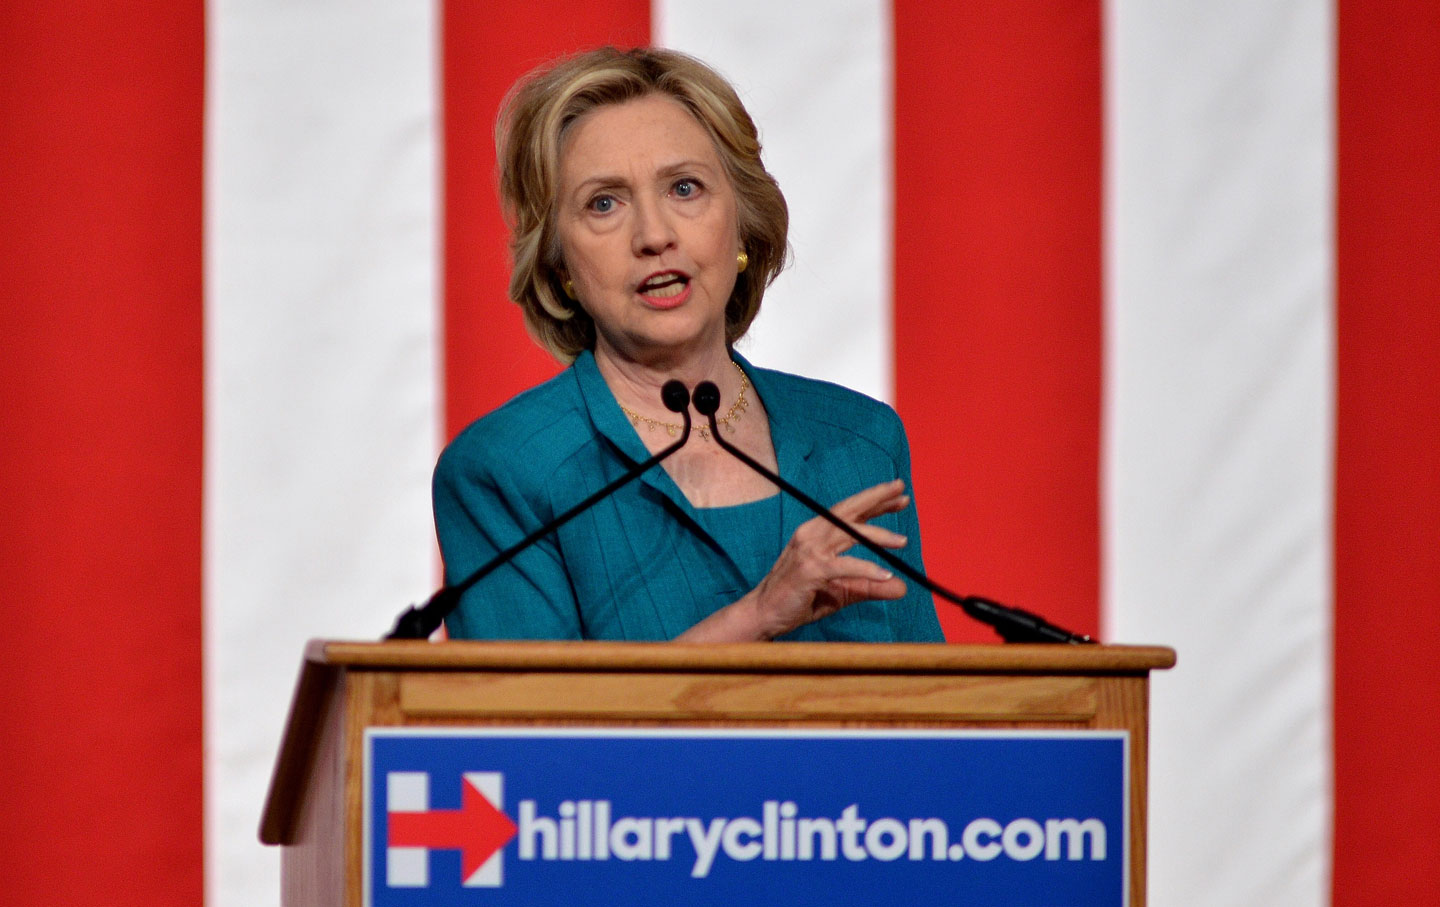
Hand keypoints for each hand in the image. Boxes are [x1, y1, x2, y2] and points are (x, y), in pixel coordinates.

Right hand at [743, 479, 909, 638]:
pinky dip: (866, 569)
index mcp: (815, 533)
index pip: (848, 512)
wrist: (765, 614)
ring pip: (849, 534)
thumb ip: (869, 586)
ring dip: (877, 535)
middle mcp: (811, 534)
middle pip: (848, 510)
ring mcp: (808, 551)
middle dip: (876, 498)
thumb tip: (903, 587)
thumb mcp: (841, 591)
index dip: (873, 502)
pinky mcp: (810, 570)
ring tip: (902, 541)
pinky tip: (885, 576)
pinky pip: (844, 566)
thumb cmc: (799, 599)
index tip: (899, 497)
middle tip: (901, 490)